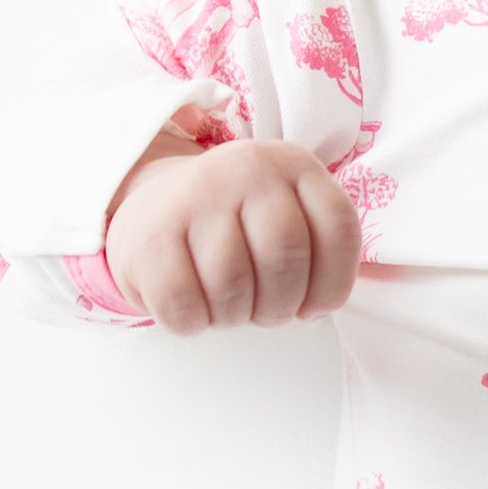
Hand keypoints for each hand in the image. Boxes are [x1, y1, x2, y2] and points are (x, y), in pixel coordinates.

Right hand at [103, 133, 361, 332]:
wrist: (156, 207)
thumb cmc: (234, 228)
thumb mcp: (285, 218)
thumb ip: (315, 253)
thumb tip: (314, 310)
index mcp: (293, 165)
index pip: (338, 228)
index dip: (333, 285)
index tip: (313, 308)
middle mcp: (247, 169)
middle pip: (284, 258)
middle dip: (279, 307)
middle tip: (263, 313)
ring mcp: (195, 195)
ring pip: (232, 285)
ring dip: (233, 317)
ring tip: (227, 307)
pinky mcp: (150, 232)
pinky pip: (182, 303)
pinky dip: (193, 323)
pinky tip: (194, 309)